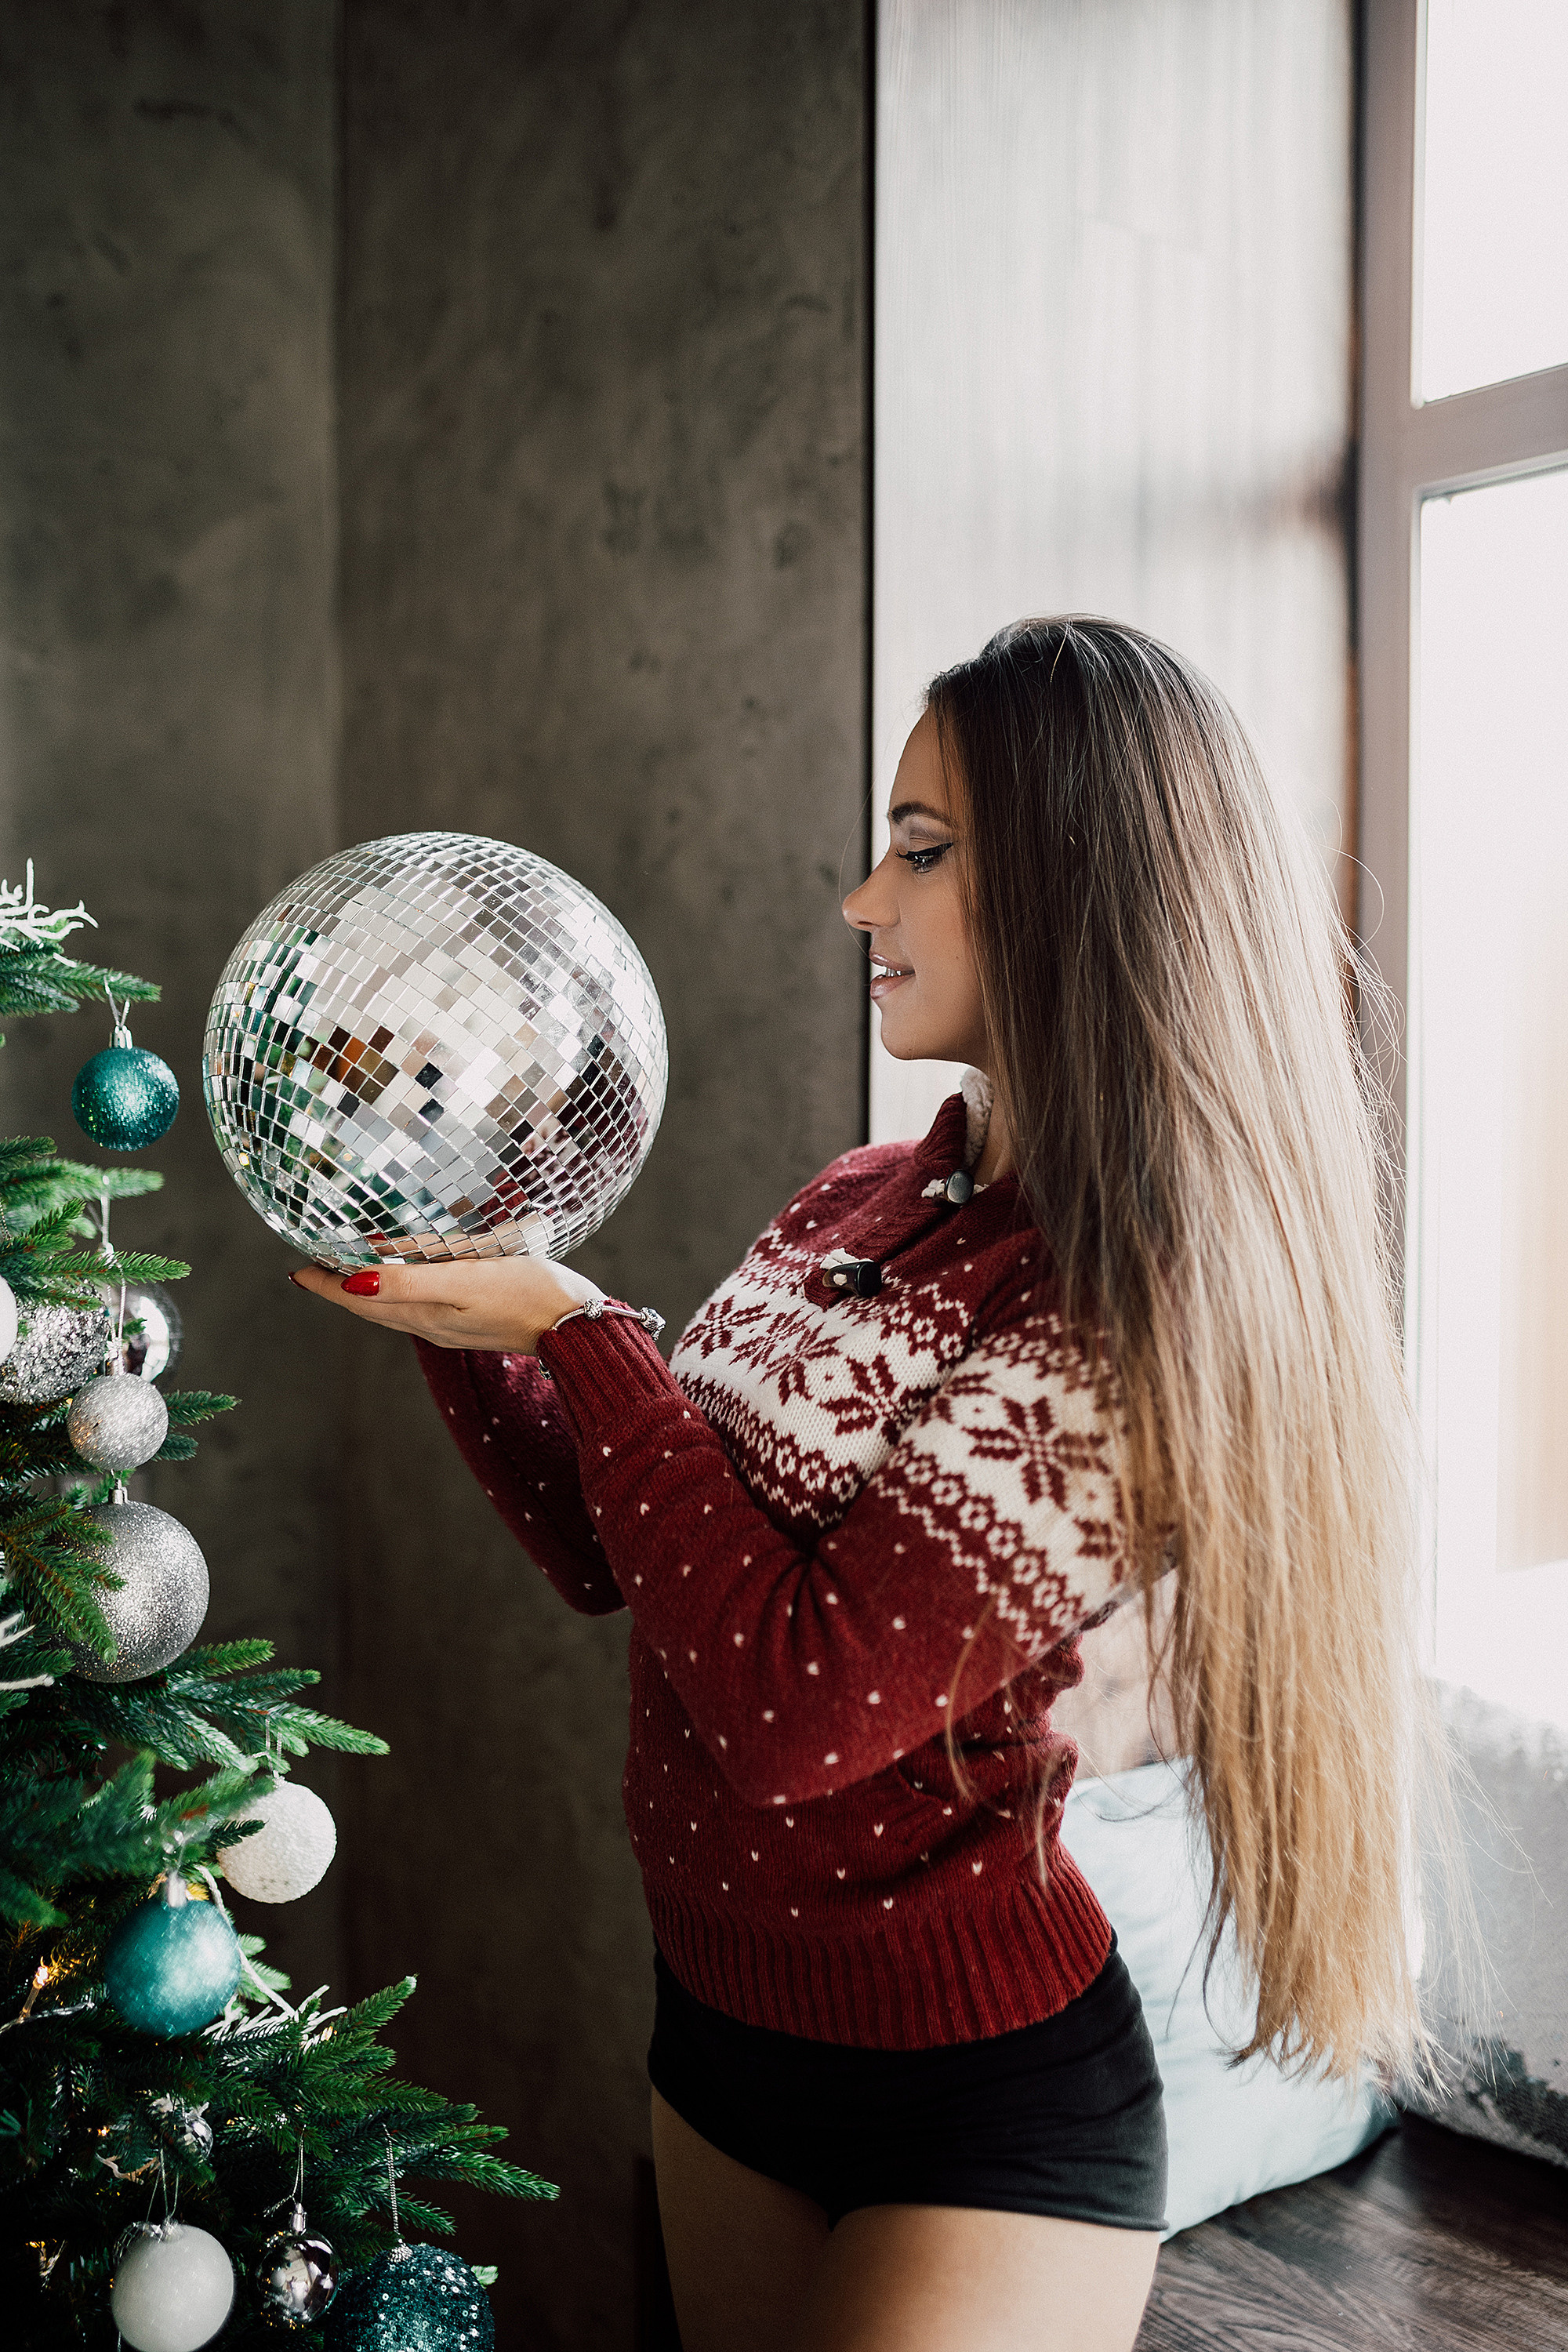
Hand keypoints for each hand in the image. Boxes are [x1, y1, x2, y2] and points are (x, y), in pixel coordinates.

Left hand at [287, 1255, 603, 1353]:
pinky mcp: (474, 1318)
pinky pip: (420, 1304)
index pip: (358, 1301)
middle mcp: (432, 1324)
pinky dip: (399, 1288)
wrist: (577, 1327)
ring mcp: (453, 1324)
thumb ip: (408, 1283)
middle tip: (315, 1266)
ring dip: (367, 1289)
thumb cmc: (526, 1296)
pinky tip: (408, 1276)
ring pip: (394, 1307)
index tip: (297, 1267)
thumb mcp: (463, 1283)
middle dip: (339, 1287)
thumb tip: (350, 1283)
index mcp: (424, 1316)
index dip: (326, 1284)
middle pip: (370, 1307)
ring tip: (351, 1269)